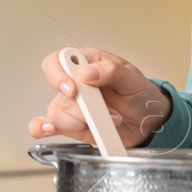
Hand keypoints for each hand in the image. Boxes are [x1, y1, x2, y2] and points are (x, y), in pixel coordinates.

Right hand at [28, 47, 171, 148]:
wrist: (149, 121)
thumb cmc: (139, 94)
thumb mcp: (132, 77)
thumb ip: (111, 70)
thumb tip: (88, 72)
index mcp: (85, 63)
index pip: (56, 62)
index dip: (59, 76)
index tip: (73, 89)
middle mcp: (74, 84)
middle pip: (58, 93)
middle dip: (81, 107)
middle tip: (103, 110)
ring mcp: (72, 107)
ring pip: (56, 113)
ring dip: (80, 122)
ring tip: (105, 121)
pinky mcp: (72, 127)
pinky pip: (45, 127)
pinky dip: (42, 128)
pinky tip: (49, 130)